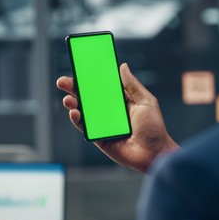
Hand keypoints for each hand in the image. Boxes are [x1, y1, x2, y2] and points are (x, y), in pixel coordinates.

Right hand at [56, 63, 179, 172]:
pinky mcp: (99, 138)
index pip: (101, 86)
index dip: (90, 78)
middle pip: (88, 98)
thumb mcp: (146, 101)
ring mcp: (103, 125)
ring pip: (83, 112)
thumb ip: (132, 85)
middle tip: (63, 82)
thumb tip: (122, 66)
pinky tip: (74, 113)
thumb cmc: (154, 128)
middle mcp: (109, 112)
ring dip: (72, 104)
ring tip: (68, 99)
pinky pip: (85, 128)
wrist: (154, 152)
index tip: (79, 68)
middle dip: (74, 89)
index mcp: (120, 101)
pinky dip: (77, 120)